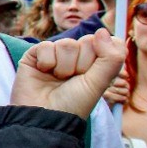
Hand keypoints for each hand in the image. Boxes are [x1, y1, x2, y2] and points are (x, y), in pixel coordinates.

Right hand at [10, 28, 125, 118]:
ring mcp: (56, 55)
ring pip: (67, 43)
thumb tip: (103, 31)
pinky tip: (43, 72)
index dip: (102, 54)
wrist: (45, 116)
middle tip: (73, 79)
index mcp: (94, 63)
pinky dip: (47, 62)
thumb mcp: (99, 83)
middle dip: (82, 63)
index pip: (105, 41)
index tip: (93, 73)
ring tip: (57, 79)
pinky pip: (46, 45)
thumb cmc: (73, 104)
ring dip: (64, 66)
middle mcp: (76, 57)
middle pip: (86, 41)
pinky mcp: (36, 54)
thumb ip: (110, 58)